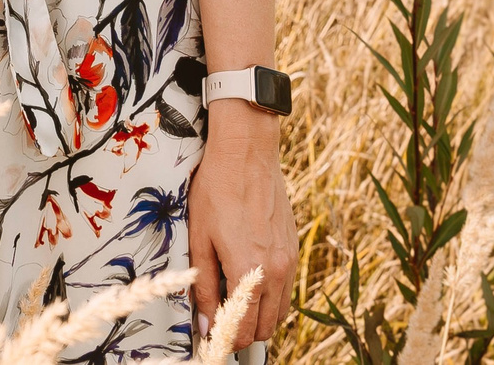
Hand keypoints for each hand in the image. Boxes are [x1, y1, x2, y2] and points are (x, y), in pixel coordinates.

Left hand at [186, 103, 295, 343]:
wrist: (246, 154)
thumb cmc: (216, 191)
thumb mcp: (199, 239)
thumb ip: (203, 287)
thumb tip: (206, 325)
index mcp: (249, 272)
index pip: (244, 328)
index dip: (227, 338)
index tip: (212, 336)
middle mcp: (276, 272)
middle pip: (266, 327)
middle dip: (244, 333)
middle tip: (221, 324)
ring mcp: (289, 261)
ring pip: (280, 311)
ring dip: (260, 317)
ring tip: (233, 306)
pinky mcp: (294, 249)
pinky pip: (287, 288)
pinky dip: (272, 297)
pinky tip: (250, 284)